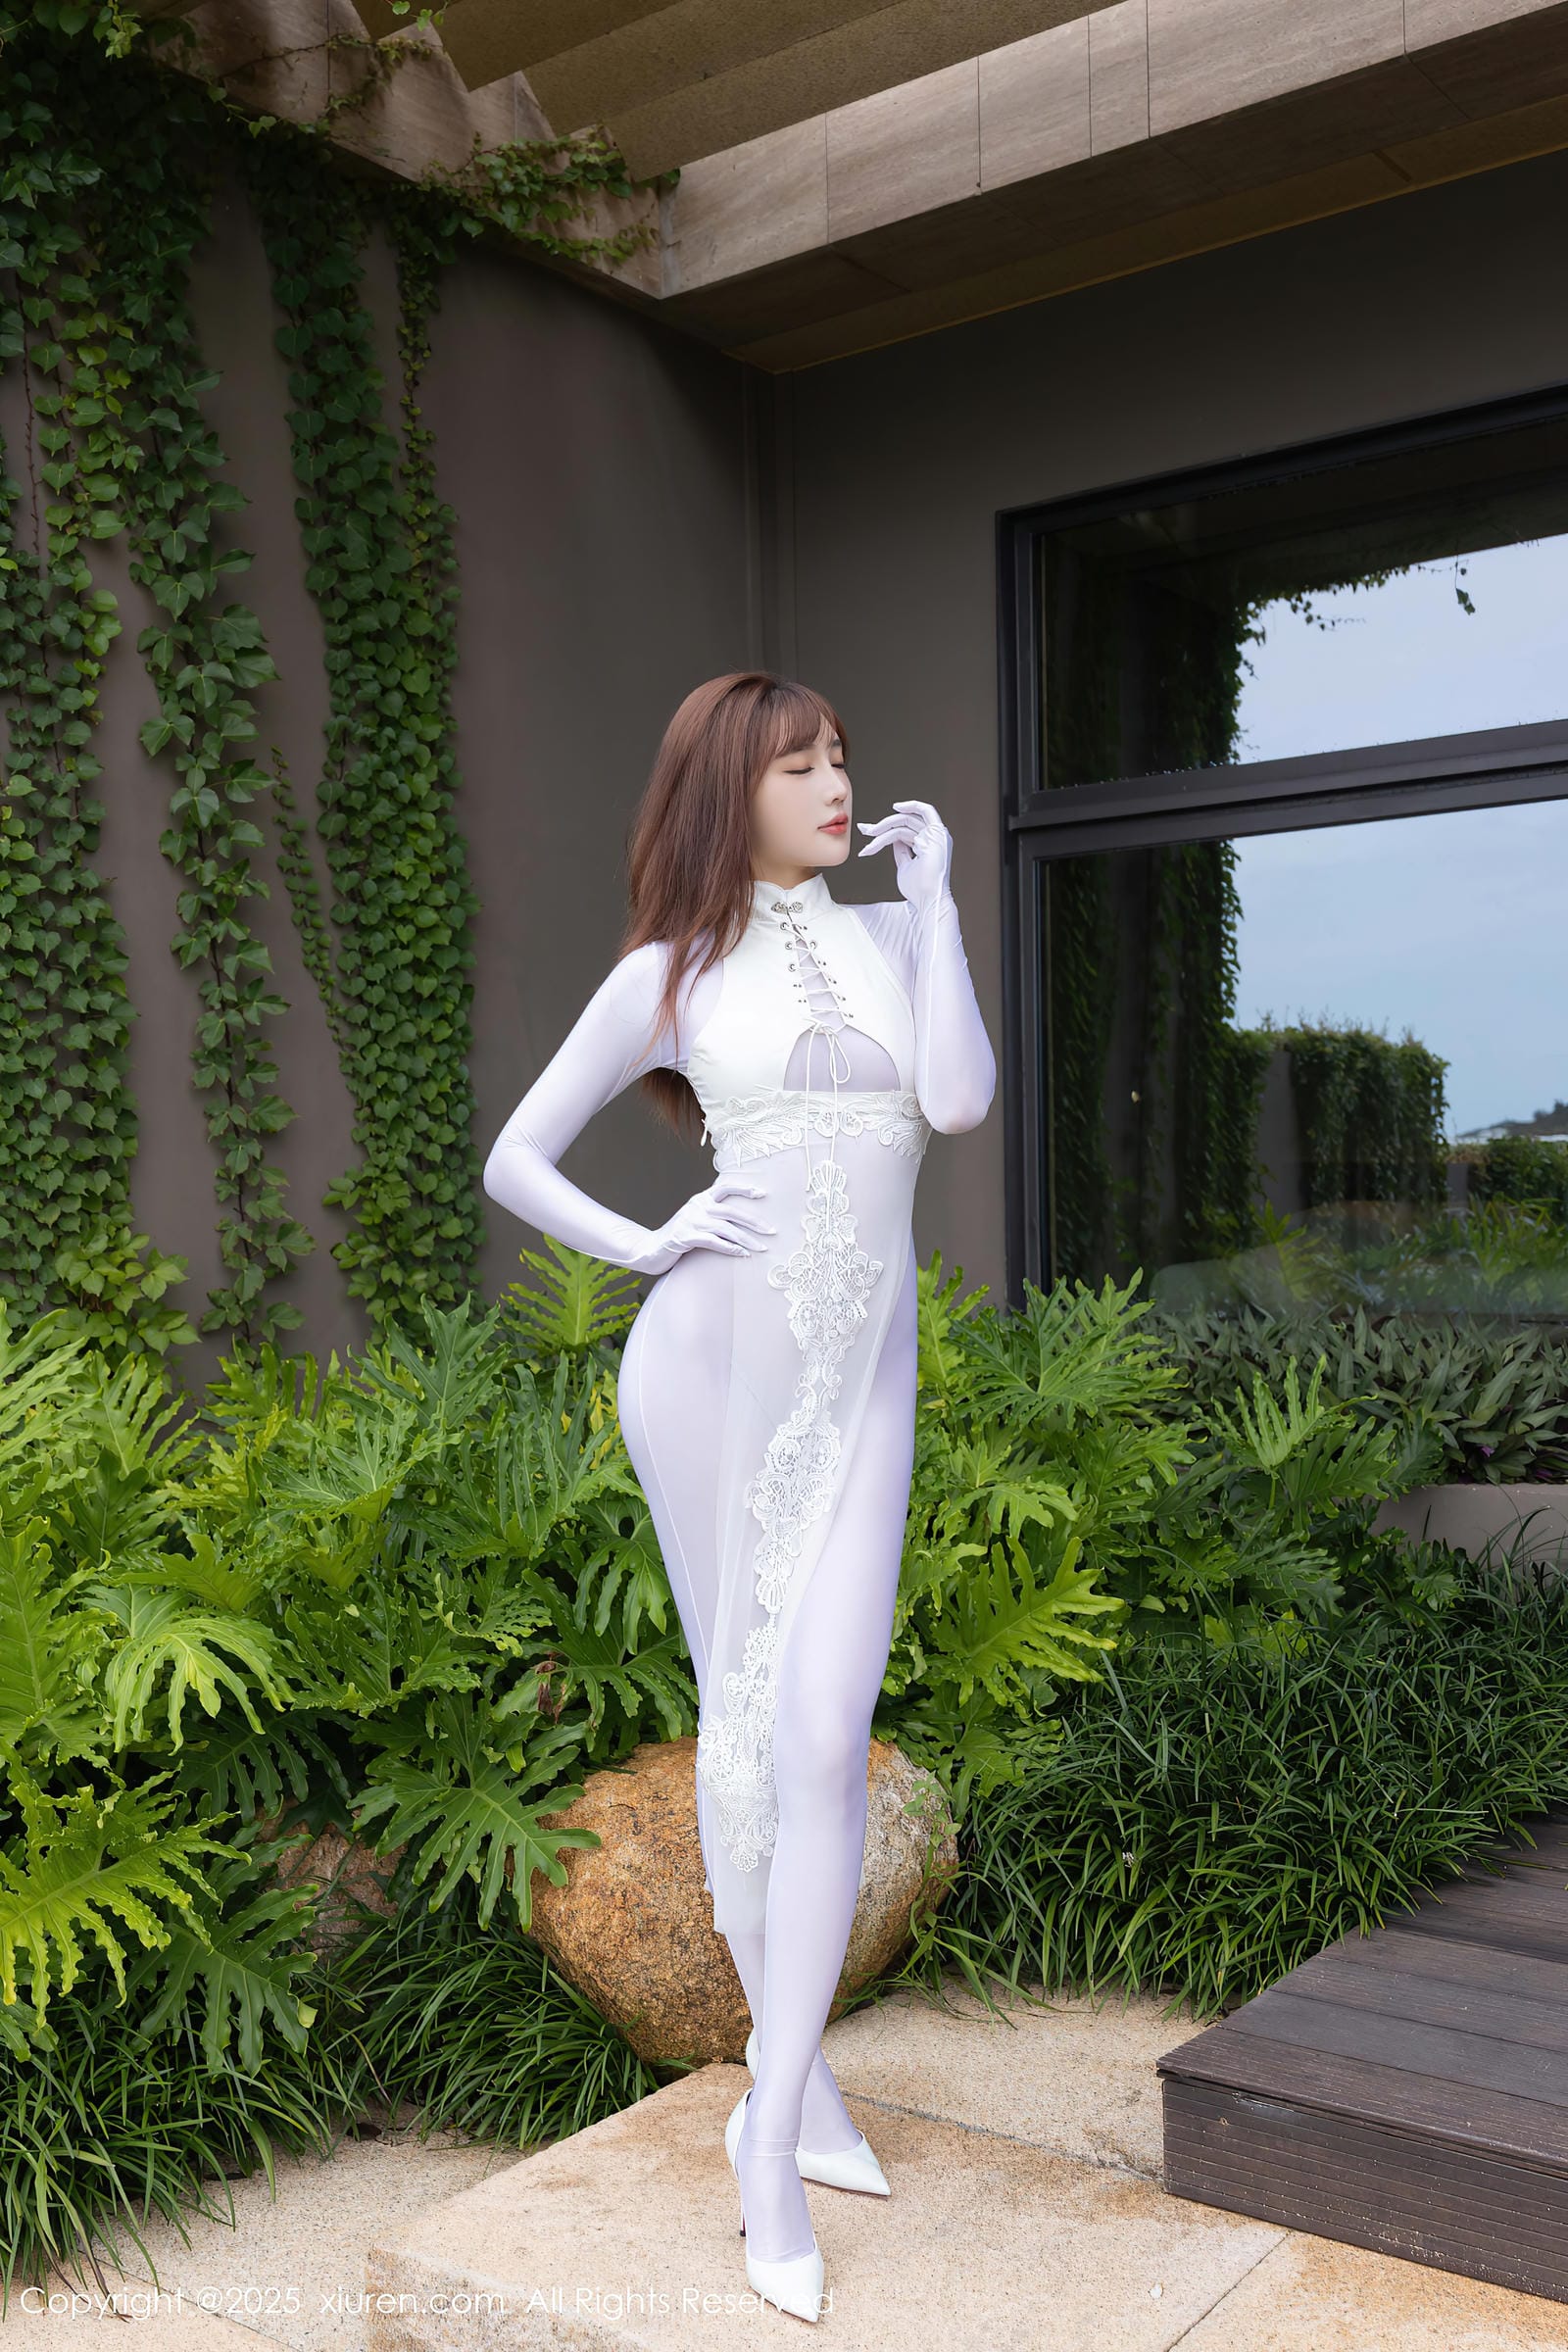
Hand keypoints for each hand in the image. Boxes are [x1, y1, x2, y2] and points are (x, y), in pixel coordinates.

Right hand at [633, 1174, 775, 1277]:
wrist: (651, 1249)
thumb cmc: (679, 1237)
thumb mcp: (695, 1220)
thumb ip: (713, 1215)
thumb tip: (741, 1219)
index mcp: (700, 1199)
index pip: (725, 1187)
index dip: (744, 1189)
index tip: (763, 1193)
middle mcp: (696, 1207)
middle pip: (731, 1211)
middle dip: (754, 1221)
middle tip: (772, 1231)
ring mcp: (690, 1221)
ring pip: (725, 1229)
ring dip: (746, 1240)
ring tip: (761, 1248)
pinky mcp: (685, 1237)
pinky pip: (713, 1242)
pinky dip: (730, 1248)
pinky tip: (742, 1254)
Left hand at [855, 799, 952, 912]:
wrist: (928, 900)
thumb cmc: (918, 890)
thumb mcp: (905, 866)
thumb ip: (901, 851)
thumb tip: (892, 838)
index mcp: (928, 847)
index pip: (904, 831)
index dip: (885, 830)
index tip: (868, 832)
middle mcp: (934, 839)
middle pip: (904, 824)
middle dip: (881, 826)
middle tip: (864, 830)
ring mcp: (937, 835)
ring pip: (906, 821)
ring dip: (885, 826)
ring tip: (870, 835)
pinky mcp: (937, 833)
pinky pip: (923, 812)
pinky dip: (912, 805)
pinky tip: (896, 808)